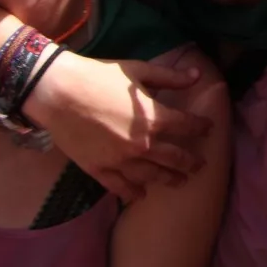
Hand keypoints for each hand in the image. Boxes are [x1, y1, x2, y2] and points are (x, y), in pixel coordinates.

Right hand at [22, 50, 212, 201]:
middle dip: (190, 162)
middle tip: (200, 166)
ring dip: (168, 180)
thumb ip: (169, 77)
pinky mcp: (99, 169)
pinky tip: (141, 195)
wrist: (58, 92)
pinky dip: (132, 192)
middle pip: (174, 158)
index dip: (200, 127)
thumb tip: (197, 75)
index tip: (208, 129)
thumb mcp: (138, 71)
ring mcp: (120, 160)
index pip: (186, 126)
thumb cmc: (99, 76)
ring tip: (179, 182)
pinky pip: (120, 186)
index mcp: (153, 118)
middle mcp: (141, 144)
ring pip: (151, 176)